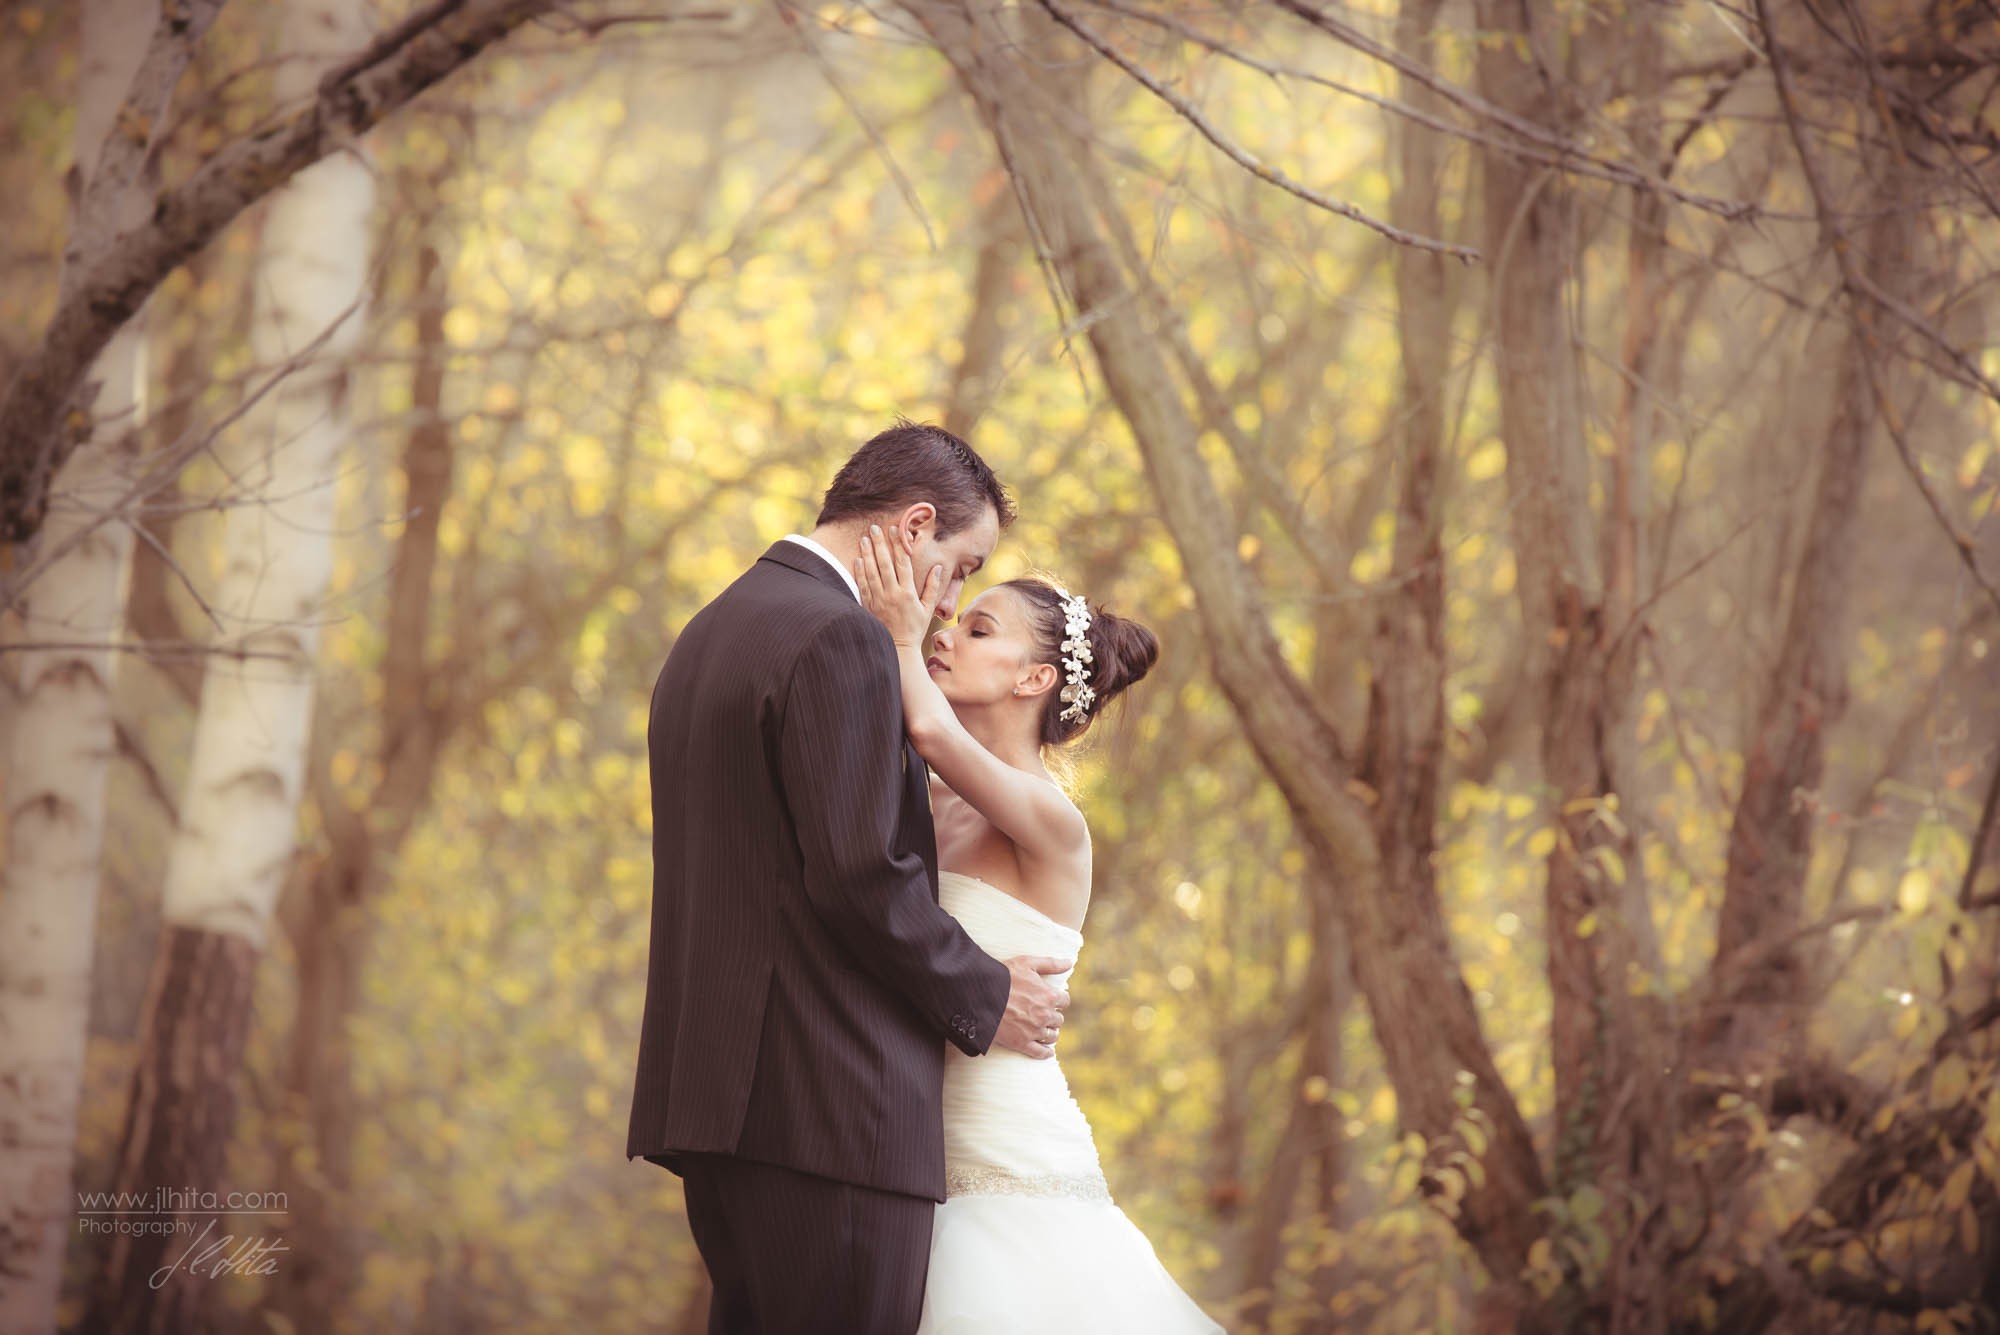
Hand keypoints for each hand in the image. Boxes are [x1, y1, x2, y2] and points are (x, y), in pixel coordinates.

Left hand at [855, 524, 941, 648]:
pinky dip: (860, 572)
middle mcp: (892, 594)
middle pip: (884, 564)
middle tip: (875, 528)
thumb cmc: (915, 628)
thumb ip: (932, 587)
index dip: (899, 545)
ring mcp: (878, 600)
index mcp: (908, 593)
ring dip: (867, 554)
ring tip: (865, 539)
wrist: (897, 648)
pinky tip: (858, 559)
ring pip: (871, 572)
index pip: (903, 563)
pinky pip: (863, 586)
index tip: (896, 530)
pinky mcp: (868, 606)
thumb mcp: (927, 608)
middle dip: (880, 544)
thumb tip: (938, 567)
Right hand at [991, 955, 1071, 1059]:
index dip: (1058, 1000)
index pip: (1064, 1001)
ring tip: (1044, 1030)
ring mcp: (1034, 1031)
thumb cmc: (1003, 976)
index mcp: (1048, 995)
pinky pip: (1040, 1052)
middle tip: (1044, 1014)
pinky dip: (1045, 1053)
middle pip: (1058, 1019)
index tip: (1052, 1000)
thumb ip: (1051, 963)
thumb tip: (1070, 962)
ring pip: (1052, 1036)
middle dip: (1052, 1016)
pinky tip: (1047, 1052)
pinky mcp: (1021, 1043)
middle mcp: (1044, 1015)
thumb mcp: (1027, 963)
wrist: (979, 995)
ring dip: (1050, 1033)